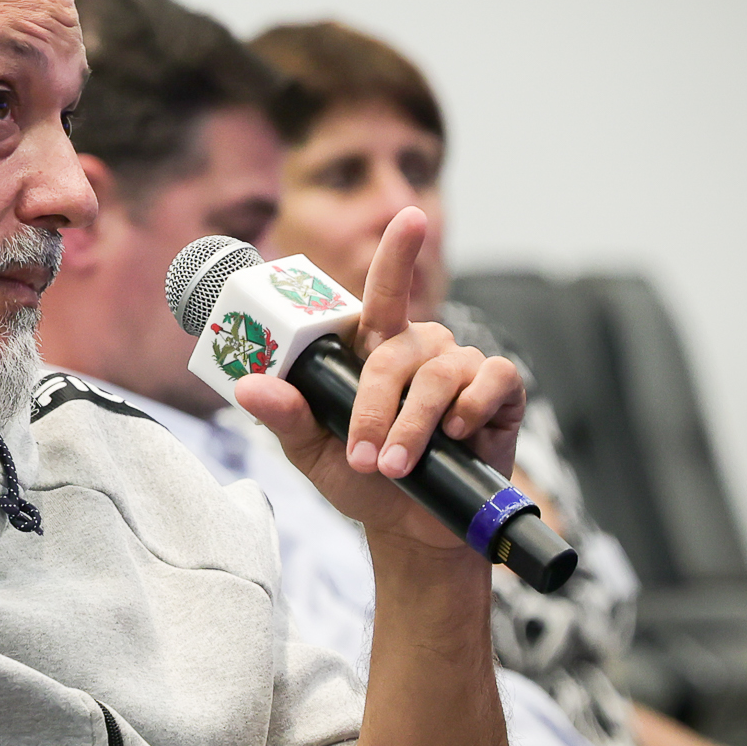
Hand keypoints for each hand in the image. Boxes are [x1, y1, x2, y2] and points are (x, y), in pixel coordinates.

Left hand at [232, 207, 524, 553]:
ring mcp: (463, 365)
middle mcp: (421, 346)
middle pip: (397, 354)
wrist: (414, 528)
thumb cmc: (362, 481)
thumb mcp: (312, 450)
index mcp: (376, 348)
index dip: (398, 252)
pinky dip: (469, 410)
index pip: (386, 291)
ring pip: (439, 374)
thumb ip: (286, 415)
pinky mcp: (500, 389)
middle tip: (365, 459)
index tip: (410, 217)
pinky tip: (458, 435)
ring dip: (413, 426)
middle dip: (375, 410)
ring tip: (397, 467)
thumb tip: (246, 387)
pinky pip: (489, 381)